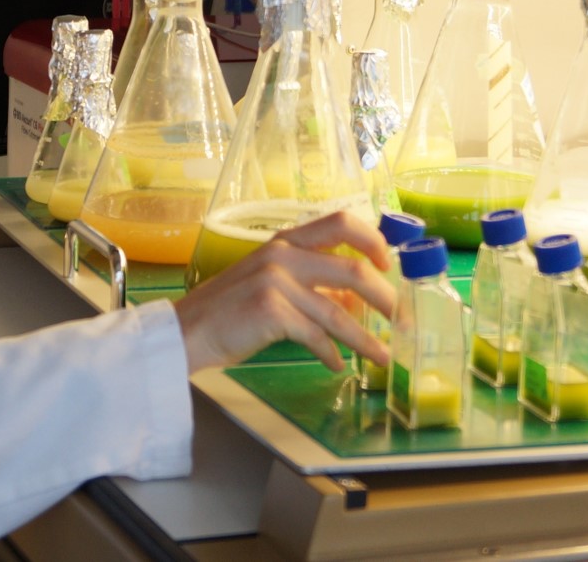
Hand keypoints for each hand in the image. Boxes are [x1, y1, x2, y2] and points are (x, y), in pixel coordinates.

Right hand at [171, 210, 395, 373]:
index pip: (340, 222)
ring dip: (366, 339)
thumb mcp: (269, 283)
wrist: (186, 331)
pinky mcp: (271, 311)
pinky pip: (316, 336)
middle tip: (402, 319)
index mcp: (284, 240)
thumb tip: (354, 302)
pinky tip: (336, 365)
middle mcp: (282, 254)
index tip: (388, 262)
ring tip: (383, 356)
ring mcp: (276, 281)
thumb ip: (310, 284)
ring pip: (338, 311)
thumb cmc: (228, 310)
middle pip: (352, 269)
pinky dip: (331, 354)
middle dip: (385, 297)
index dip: (372, 239)